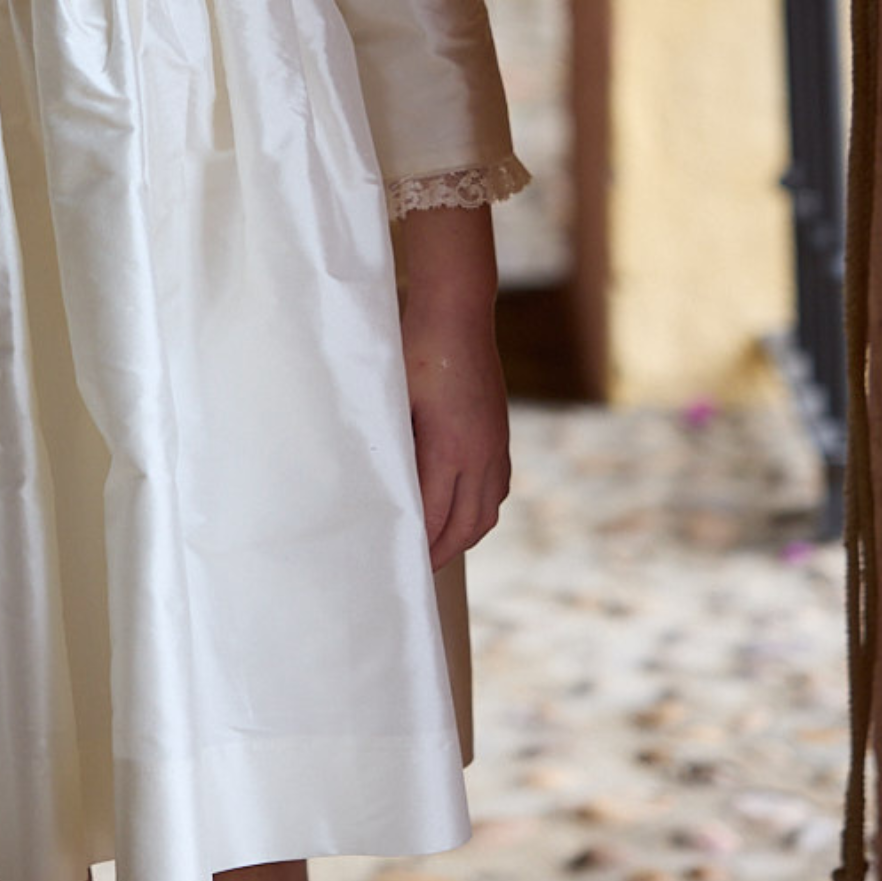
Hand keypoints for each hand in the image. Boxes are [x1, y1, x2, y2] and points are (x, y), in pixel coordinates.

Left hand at [395, 204, 510, 568]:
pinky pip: (497, 488)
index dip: (420, 545)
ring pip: (487, 510)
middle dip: (442, 550)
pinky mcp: (500, 433)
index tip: (402, 563)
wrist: (457, 312)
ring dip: (464, 534)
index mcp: (451, 449)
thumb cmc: (415, 349)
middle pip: (466, 525)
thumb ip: (393, 447)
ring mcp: (495, 444)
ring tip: (438, 547)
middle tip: (417, 568)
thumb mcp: (394, 399)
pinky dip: (481, 509)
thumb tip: (382, 487)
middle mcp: (481, 454)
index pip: (436, 517)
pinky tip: (463, 510)